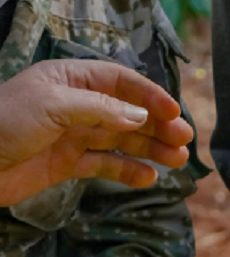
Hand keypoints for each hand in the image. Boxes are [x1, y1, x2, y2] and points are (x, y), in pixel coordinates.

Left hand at [0, 61, 192, 206]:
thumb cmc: (4, 122)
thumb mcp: (53, 106)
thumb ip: (100, 110)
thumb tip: (141, 117)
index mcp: (71, 79)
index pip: (121, 82)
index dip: (149, 95)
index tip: (173, 112)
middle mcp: (76, 104)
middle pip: (126, 112)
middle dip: (156, 124)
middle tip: (184, 139)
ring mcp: (71, 135)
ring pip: (120, 139)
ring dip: (149, 148)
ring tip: (177, 159)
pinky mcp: (65, 164)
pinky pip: (103, 165)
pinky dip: (127, 171)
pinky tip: (148, 177)